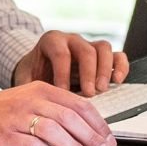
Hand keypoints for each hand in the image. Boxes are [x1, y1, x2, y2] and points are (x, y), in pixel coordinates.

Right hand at [0, 82, 115, 145]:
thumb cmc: (2, 110)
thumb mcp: (30, 100)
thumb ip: (55, 110)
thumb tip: (87, 133)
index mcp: (41, 89)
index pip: (79, 104)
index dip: (98, 123)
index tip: (108, 139)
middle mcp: (31, 100)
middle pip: (70, 118)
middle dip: (92, 138)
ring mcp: (17, 118)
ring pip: (55, 131)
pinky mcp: (6, 136)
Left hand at [12, 30, 128, 93]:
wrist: (38, 67)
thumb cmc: (33, 73)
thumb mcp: (25, 78)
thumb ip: (28, 88)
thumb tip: (30, 105)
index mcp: (51, 41)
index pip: (61, 53)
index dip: (63, 73)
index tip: (63, 92)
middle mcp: (72, 40)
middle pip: (86, 50)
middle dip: (88, 73)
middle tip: (88, 93)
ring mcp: (89, 46)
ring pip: (104, 49)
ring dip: (105, 70)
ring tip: (101, 89)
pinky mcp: (102, 57)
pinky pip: (117, 56)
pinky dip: (121, 67)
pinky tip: (117, 81)